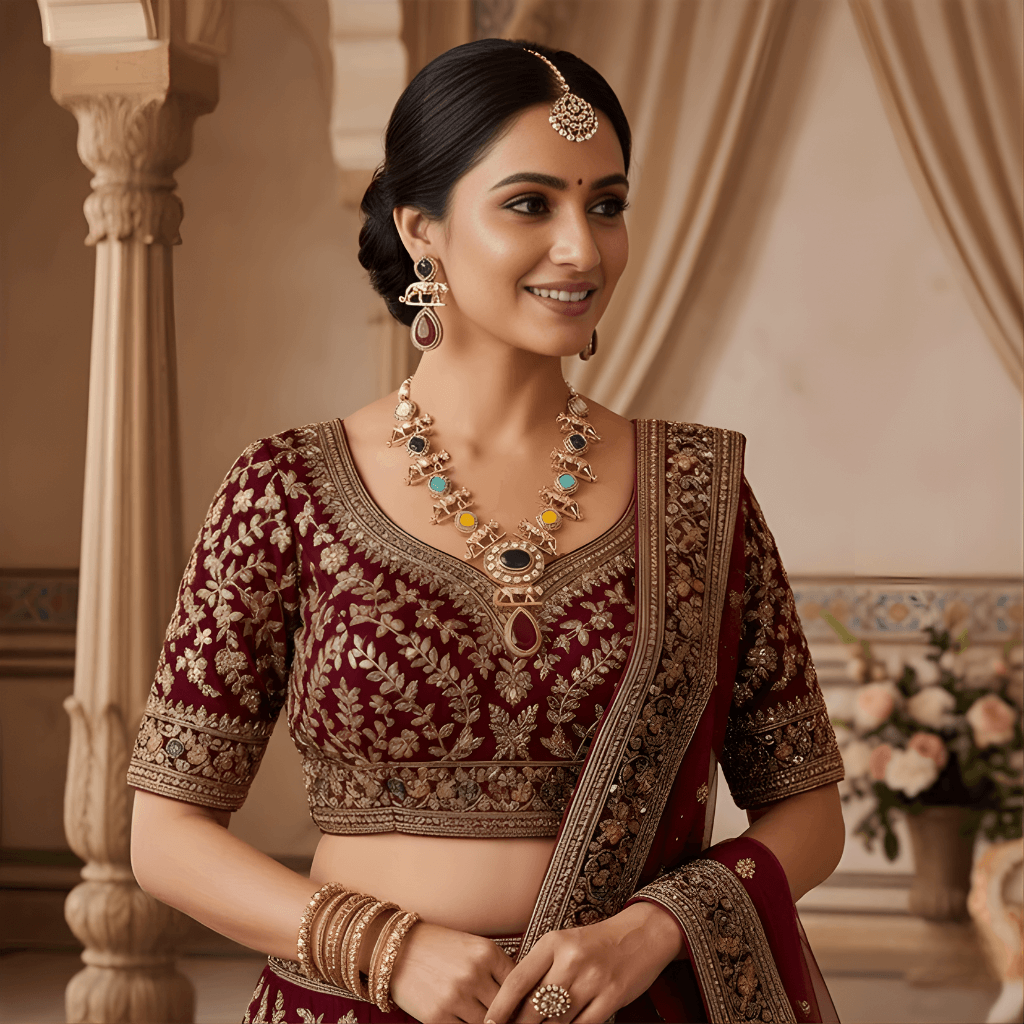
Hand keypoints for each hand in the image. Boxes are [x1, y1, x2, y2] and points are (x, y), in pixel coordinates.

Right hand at [390, 921, 515, 1022]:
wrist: (398, 951)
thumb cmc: (440, 948)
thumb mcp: (473, 946)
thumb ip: (496, 969)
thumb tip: (521, 996)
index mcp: (487, 952)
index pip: (519, 985)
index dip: (523, 999)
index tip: (524, 1006)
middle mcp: (474, 974)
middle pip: (506, 1009)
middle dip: (508, 1016)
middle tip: (507, 1017)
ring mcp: (455, 997)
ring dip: (488, 1022)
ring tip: (486, 1016)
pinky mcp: (437, 1017)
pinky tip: (467, 1019)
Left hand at [484, 902, 682, 1023]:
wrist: (642, 933)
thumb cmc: (596, 942)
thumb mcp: (563, 943)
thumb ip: (540, 968)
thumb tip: (513, 1003)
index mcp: (553, 943)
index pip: (517, 980)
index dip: (500, 1007)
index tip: (489, 1023)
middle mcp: (571, 960)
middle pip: (534, 1007)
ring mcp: (593, 979)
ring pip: (557, 1022)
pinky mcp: (612, 997)